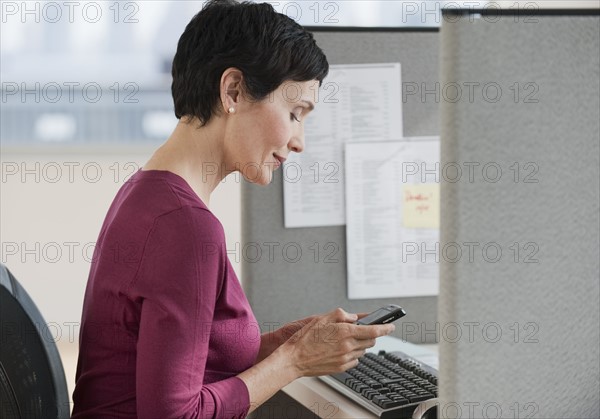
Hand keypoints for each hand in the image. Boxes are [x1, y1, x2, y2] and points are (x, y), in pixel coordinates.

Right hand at [279, 308, 394, 376]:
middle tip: (360, 330)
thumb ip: (342, 315)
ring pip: (363, 351)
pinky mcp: (341, 368)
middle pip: (371, 341)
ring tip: (344, 340)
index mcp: (345, 332)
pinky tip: (340, 350)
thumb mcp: (323, 318)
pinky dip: (352, 354)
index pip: (374, 330)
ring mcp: (345, 359)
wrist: (294, 359)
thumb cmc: (305, 338)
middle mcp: (348, 346)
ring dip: (359, 344)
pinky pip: (355, 360)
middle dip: (369, 335)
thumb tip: (355, 317)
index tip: (391, 326)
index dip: (386, 328)